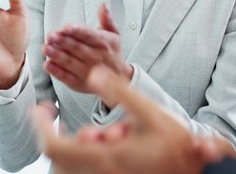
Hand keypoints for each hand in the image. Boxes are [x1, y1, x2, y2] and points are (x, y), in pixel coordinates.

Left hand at [33, 66, 235, 173]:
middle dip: (52, 136)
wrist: (193, 171)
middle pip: (55, 161)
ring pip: (66, 169)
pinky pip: (82, 173)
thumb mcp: (148, 111)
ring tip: (88, 132)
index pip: (52, 146)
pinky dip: (79, 159)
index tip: (43, 108)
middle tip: (55, 118)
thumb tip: (94, 71)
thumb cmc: (173, 145)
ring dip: (68, 149)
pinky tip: (101, 145)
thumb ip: (118, 90)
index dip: (41, 126)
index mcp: (102, 156)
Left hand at [43, 4, 131, 101]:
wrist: (119, 79)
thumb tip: (103, 5)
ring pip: (70, 62)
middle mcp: (96, 57)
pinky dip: (57, 72)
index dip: (78, 31)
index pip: (89, 35)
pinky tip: (47, 65)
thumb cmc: (113, 53)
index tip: (67, 27)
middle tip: (51, 36)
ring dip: (57, 56)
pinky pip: (66, 77)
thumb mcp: (114, 34)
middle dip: (63, 42)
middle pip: (77, 48)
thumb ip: (107, 19)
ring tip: (46, 49)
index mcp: (104, 43)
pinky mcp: (80, 83)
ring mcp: (88, 71)